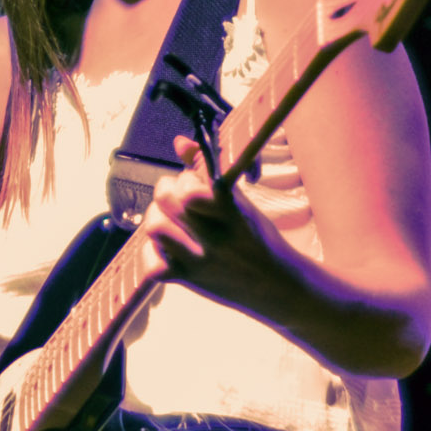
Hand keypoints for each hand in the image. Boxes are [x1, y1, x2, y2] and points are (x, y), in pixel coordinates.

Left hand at [137, 135, 289, 307]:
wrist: (277, 287)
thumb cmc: (258, 239)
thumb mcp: (241, 203)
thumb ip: (208, 172)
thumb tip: (180, 143)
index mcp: (231, 211)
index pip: (192, 186)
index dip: (187, 178)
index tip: (195, 181)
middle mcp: (215, 236)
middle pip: (166, 199)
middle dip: (168, 190)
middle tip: (179, 199)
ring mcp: (200, 260)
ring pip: (155, 227)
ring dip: (157, 219)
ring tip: (171, 222)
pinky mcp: (188, 281)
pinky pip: (152, 264)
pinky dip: (153, 255)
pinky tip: (168, 250)